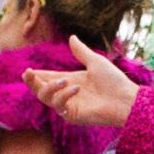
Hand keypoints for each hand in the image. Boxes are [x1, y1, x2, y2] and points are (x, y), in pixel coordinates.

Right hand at [28, 41, 142, 136]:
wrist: (125, 99)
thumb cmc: (114, 81)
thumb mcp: (95, 62)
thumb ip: (81, 52)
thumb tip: (71, 37)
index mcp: (71, 81)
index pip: (48, 78)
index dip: (37, 75)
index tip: (28, 70)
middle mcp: (67, 94)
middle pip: (41, 90)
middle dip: (32, 82)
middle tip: (28, 73)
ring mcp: (68, 105)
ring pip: (46, 98)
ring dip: (51, 87)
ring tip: (64, 80)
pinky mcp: (72, 115)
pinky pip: (58, 105)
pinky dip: (64, 95)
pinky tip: (76, 88)